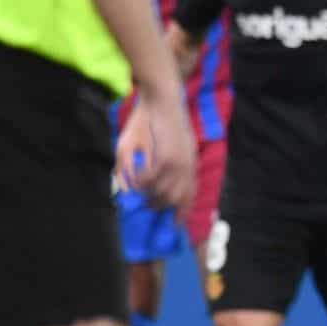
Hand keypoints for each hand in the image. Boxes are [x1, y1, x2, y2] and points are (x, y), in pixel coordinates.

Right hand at [115, 87, 195, 214]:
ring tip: (139, 191)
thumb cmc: (160, 121)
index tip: (175, 225)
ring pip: (162, 193)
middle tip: (146, 206)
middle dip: (159, 206)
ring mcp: (180, 165)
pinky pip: (151, 180)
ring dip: (148, 195)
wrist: (164, 100)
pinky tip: (135, 178)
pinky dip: (141, 182)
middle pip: (175, 199)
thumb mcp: (163, 146)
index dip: (182, 212)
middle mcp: (189, 168)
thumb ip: (158, 166)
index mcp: (191, 165)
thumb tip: (146, 185)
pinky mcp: (167, 159)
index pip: (190, 196)